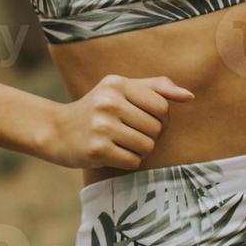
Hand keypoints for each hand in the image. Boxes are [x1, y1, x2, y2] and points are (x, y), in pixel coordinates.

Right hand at [40, 74, 193, 169]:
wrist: (56, 130)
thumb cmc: (96, 109)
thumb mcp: (120, 89)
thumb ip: (155, 88)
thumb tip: (189, 96)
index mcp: (116, 83)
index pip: (162, 106)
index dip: (158, 117)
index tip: (141, 118)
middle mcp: (108, 102)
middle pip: (156, 128)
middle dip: (147, 134)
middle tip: (127, 131)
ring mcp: (101, 126)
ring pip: (147, 146)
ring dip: (138, 150)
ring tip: (120, 142)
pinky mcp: (97, 149)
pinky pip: (134, 161)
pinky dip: (128, 161)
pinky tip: (112, 152)